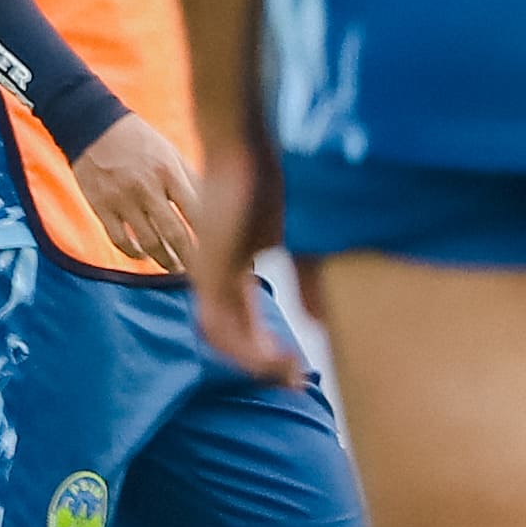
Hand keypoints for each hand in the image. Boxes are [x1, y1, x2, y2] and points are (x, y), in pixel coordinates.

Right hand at [64, 112, 203, 270]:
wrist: (93, 128)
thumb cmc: (140, 141)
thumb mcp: (170, 153)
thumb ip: (190, 180)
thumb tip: (217, 205)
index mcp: (170, 172)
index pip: (197, 212)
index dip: (212, 236)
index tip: (222, 251)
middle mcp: (147, 188)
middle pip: (175, 233)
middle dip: (192, 258)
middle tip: (202, 272)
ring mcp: (122, 199)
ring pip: (148, 242)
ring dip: (164, 260)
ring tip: (174, 267)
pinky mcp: (100, 207)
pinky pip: (119, 240)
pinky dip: (134, 253)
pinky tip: (144, 256)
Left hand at [192, 137, 303, 386]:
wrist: (244, 144)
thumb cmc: (272, 182)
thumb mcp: (300, 239)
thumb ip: (308, 279)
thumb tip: (318, 321)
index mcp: (232, 267)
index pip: (245, 320)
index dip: (267, 349)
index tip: (297, 370)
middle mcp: (213, 275)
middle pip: (230, 336)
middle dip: (261, 363)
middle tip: (294, 382)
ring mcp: (208, 273)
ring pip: (222, 336)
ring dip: (253, 360)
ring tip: (287, 373)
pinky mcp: (210, 268)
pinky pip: (221, 323)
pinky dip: (245, 346)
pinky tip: (273, 356)